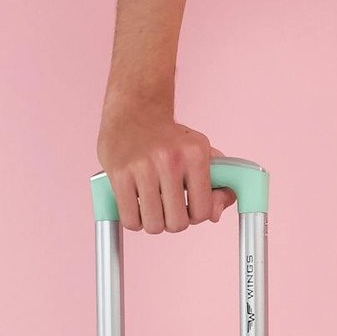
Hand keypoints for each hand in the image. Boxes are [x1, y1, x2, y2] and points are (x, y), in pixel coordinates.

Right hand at [96, 99, 234, 233]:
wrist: (135, 110)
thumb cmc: (171, 139)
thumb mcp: (201, 154)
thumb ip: (218, 186)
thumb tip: (215, 216)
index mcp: (195, 155)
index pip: (202, 212)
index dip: (195, 216)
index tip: (187, 207)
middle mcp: (170, 160)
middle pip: (177, 223)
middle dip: (173, 222)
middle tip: (167, 209)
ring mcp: (143, 166)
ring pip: (153, 225)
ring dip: (153, 223)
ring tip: (151, 208)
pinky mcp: (119, 173)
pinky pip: (130, 219)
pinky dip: (134, 221)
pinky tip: (136, 207)